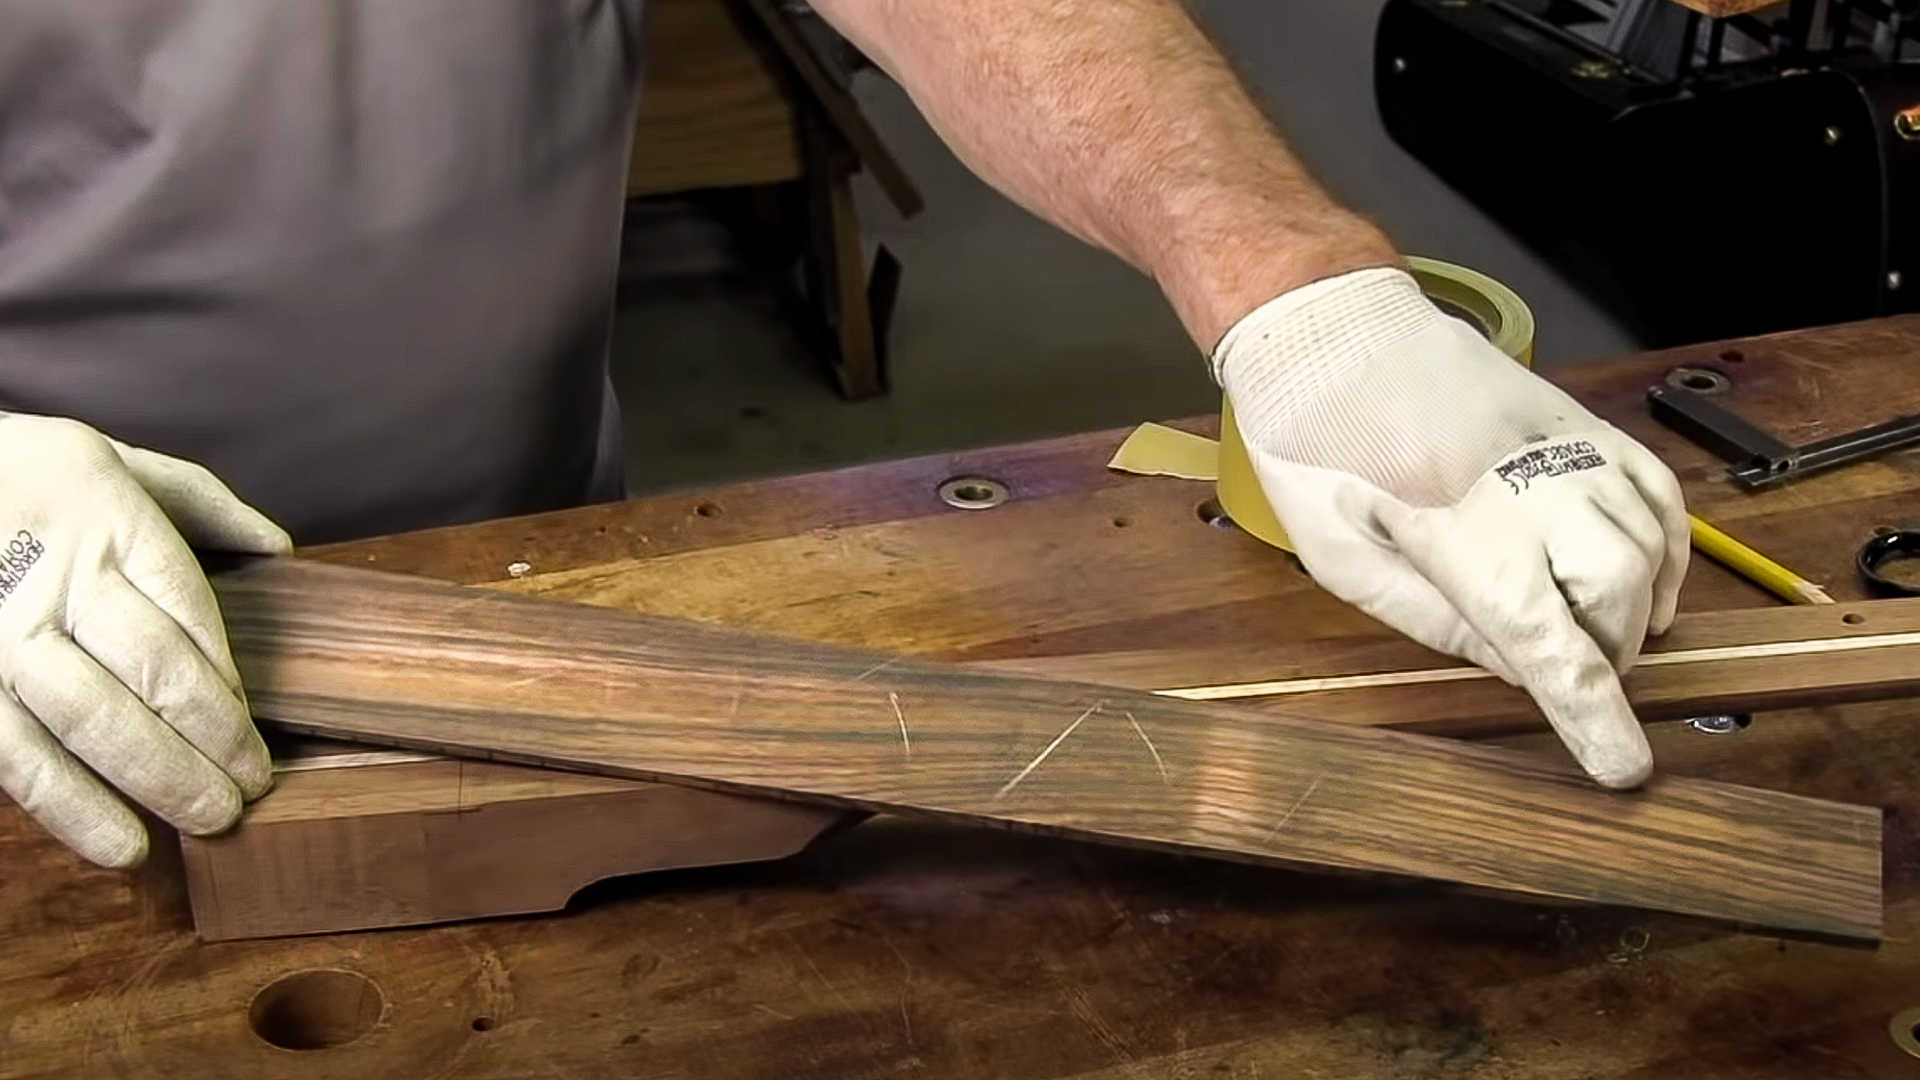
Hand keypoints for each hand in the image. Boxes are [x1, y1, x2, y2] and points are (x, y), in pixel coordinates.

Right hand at [0, 414, 291, 865]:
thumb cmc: (16, 472)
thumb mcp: (107, 457)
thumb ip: (195, 502)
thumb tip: (279, 550)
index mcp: (104, 515)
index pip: (186, 604)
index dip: (226, 674)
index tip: (257, 725)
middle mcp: (52, 577)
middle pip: (152, 666)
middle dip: (211, 735)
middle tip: (253, 787)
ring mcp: (0, 634)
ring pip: (91, 716)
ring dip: (158, 775)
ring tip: (212, 818)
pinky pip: (16, 753)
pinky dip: (70, 806)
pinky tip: (121, 843)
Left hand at [1215, 267, 1688, 787]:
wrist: (1334, 335)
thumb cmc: (1320, 452)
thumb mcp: (1346, 563)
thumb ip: (1438, 621)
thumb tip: (1514, 665)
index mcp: (1467, 543)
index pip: (1558, 650)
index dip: (1595, 717)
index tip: (1623, 766)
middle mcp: (1537, 496)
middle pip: (1621, 600)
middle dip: (1608, 654)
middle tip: (1569, 673)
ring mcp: (1570, 452)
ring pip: (1651, 549)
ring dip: (1637, 605)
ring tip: (1599, 629)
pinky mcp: (1583, 423)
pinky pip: (1659, 493)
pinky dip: (1666, 546)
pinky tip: (1645, 577)